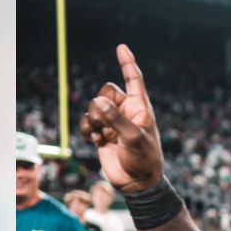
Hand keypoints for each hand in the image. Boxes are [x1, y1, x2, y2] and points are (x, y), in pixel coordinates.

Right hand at [79, 45, 163, 192]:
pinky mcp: (101, 133)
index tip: (121, 47)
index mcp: (140, 108)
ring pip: (93, 107)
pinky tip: (96, 140)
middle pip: (105, 92)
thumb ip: (116, 119)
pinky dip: (87, 129)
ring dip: (93, 120)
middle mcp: (126, 112)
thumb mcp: (134, 139)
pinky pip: (86, 121)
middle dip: (101, 104)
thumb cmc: (144, 160)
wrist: (137, 183)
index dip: (127, 63)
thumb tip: (98, 103)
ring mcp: (113, 122)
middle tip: (106, 123)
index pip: (134, 80)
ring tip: (103, 135)